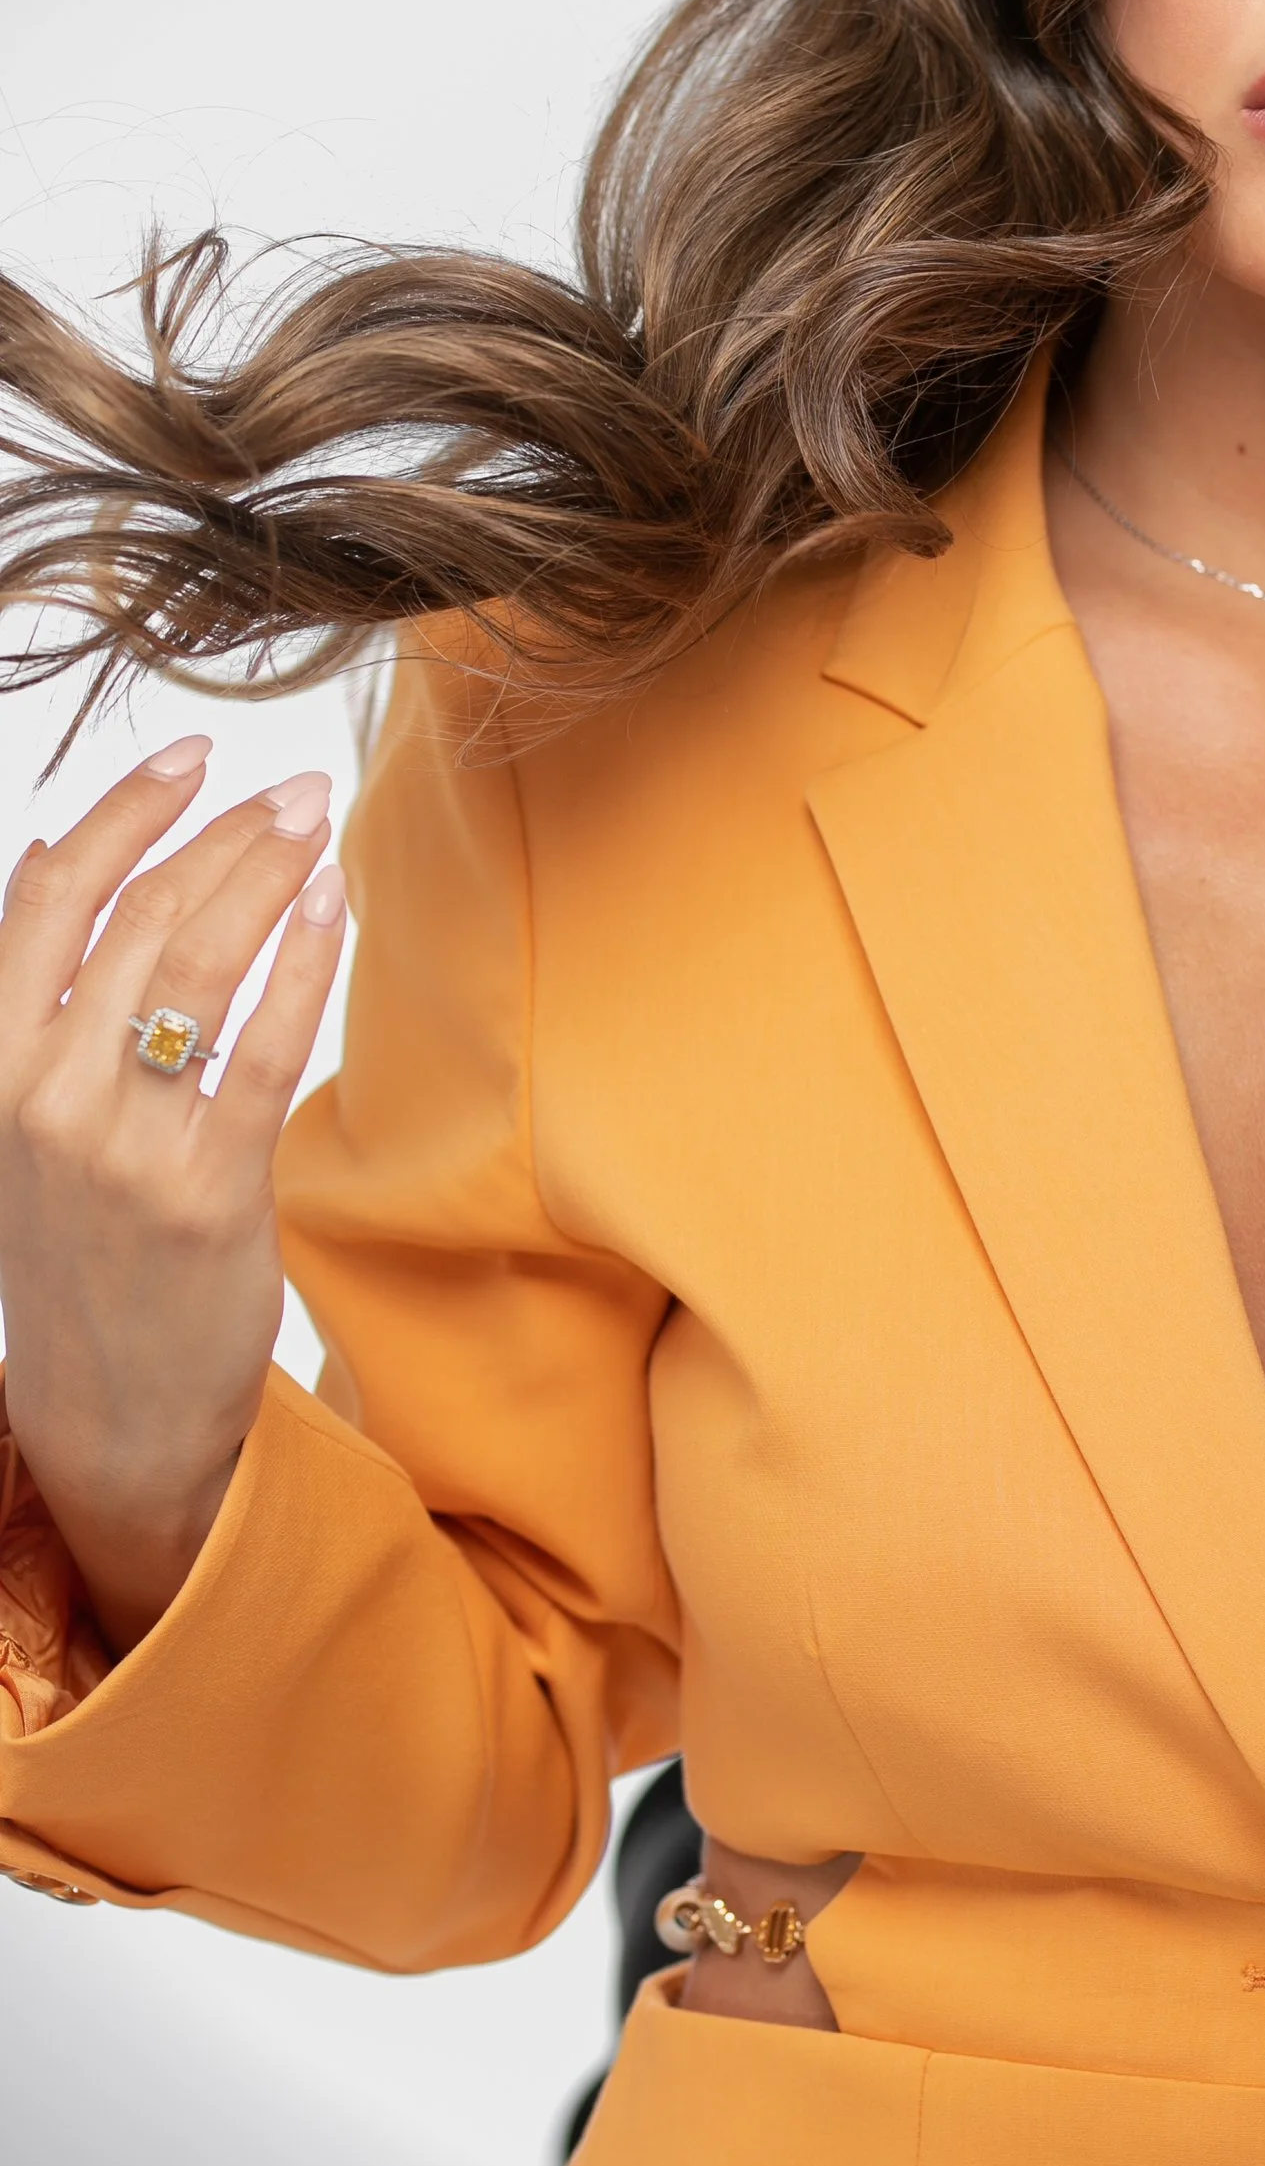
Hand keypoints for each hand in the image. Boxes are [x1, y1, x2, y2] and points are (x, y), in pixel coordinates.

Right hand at [0, 737, 347, 1650]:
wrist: (112, 1411)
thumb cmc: (83, 1245)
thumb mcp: (27, 1118)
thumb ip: (38, 998)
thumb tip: (51, 850)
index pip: (50, 898)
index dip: (126, 811)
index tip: (193, 755)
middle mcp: (42, 1098)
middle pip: (138, 917)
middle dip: (223, 833)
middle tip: (294, 788)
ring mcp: (123, 1146)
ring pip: (197, 966)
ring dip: (265, 877)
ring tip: (316, 828)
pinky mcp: (208, 1190)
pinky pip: (262, 1048)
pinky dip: (302, 961)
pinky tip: (333, 908)